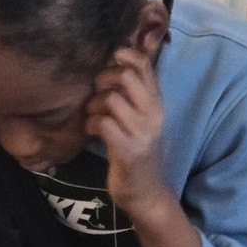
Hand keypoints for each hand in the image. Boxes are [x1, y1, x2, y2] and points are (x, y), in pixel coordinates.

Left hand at [84, 47, 166, 215]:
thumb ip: (132, 93)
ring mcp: (142, 132)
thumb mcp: (139, 118)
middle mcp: (153, 113)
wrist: (145, 193)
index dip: (122, 54)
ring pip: (112, 99)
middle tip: (95, 92)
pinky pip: (103, 123)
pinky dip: (91, 123)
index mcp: (156, 102)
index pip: (144, 63)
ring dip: (93, 104)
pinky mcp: (128, 150)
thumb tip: (110, 61)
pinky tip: (91, 130)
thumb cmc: (136, 152)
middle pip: (125, 75)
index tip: (107, 62)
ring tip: (91, 114)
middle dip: (103, 79)